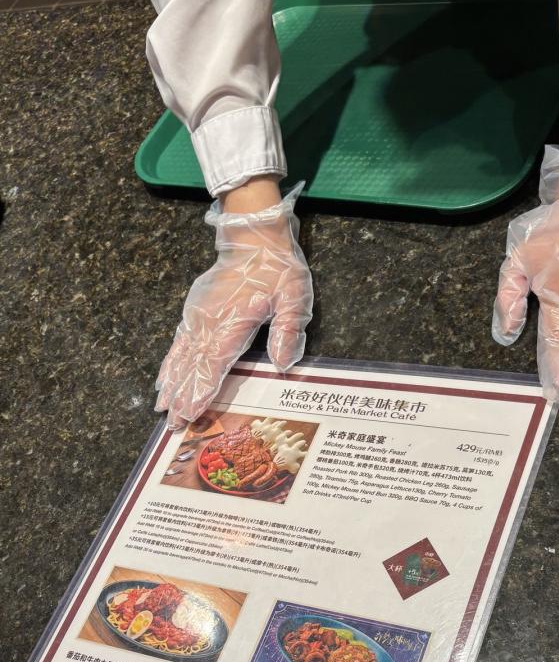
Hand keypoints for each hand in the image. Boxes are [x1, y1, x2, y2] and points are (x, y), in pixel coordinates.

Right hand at [156, 182, 312, 429]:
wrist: (254, 237)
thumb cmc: (277, 268)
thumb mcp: (295, 296)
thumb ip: (289, 330)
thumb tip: (283, 363)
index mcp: (233, 323)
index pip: (213, 365)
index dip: (201, 392)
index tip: (189, 414)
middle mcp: (210, 322)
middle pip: (192, 367)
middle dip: (181, 397)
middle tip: (171, 425)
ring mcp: (199, 316)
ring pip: (181, 356)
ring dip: (171, 383)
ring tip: (161, 408)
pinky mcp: (195, 310)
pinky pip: (178, 341)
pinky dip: (170, 362)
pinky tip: (163, 378)